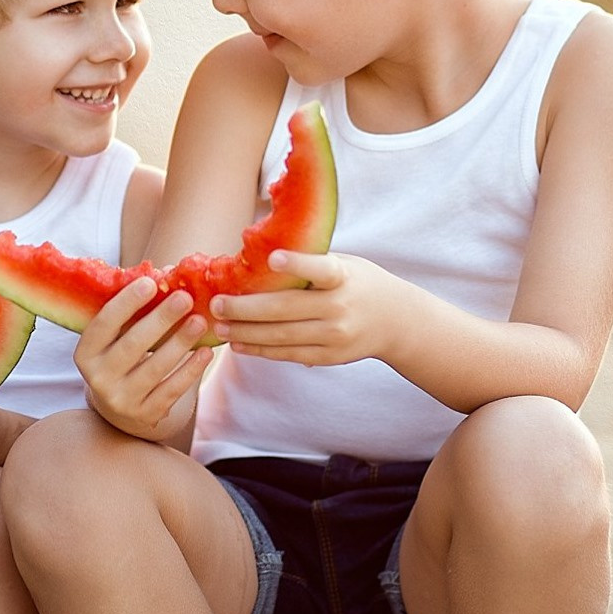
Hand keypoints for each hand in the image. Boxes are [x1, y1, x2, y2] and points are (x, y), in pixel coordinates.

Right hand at [75, 275, 213, 442]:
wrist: (120, 407)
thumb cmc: (122, 355)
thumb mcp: (118, 336)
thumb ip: (136, 308)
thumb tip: (169, 273)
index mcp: (85, 353)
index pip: (104, 324)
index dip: (126, 302)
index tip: (150, 282)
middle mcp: (98, 378)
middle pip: (132, 345)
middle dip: (160, 319)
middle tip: (184, 298)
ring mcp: (121, 400)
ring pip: (155, 368)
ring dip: (180, 342)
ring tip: (200, 321)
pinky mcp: (145, 415)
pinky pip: (172, 390)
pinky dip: (190, 370)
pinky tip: (206, 352)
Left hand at [210, 251, 408, 366]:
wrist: (396, 321)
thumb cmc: (358, 282)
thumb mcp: (344, 263)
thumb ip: (310, 262)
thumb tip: (257, 257)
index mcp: (344, 277)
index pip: (321, 269)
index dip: (298, 264)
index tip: (272, 258)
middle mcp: (339, 308)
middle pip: (287, 310)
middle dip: (246, 308)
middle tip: (216, 304)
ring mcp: (334, 336)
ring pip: (282, 336)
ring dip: (246, 332)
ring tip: (218, 325)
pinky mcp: (328, 356)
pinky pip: (288, 354)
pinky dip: (260, 349)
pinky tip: (238, 342)